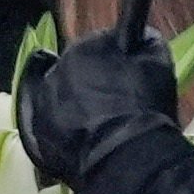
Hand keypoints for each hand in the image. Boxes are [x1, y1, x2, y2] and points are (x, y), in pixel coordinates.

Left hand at [17, 30, 180, 186]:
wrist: (126, 157)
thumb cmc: (145, 107)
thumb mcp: (158, 62)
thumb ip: (145, 40)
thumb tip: (139, 35)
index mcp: (85, 47)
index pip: (95, 48)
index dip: (110, 63)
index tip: (121, 79)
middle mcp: (56, 68)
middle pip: (73, 71)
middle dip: (90, 83)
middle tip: (110, 105)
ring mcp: (42, 100)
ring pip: (57, 96)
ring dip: (71, 104)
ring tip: (94, 125)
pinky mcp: (35, 130)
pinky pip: (44, 123)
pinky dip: (58, 128)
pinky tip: (75, 137)